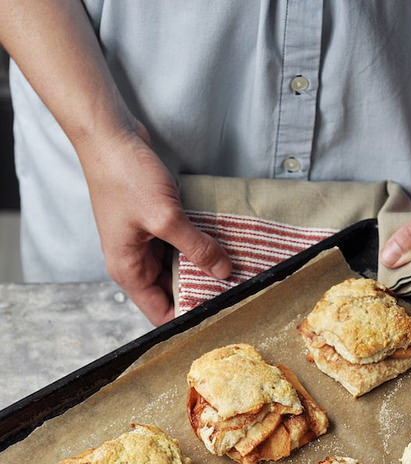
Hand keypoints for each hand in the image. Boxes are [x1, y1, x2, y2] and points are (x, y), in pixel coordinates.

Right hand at [78, 124, 231, 324]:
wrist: (110, 136)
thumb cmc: (125, 177)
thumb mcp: (166, 218)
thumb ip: (196, 248)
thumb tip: (222, 272)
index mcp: (128, 270)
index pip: (160, 312)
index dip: (187, 317)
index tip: (218, 313)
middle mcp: (134, 261)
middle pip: (172, 290)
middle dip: (200, 291)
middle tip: (235, 291)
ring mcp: (144, 242)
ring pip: (178, 267)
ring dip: (202, 267)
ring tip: (234, 269)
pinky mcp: (154, 224)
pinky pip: (179, 244)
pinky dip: (197, 245)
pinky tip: (220, 244)